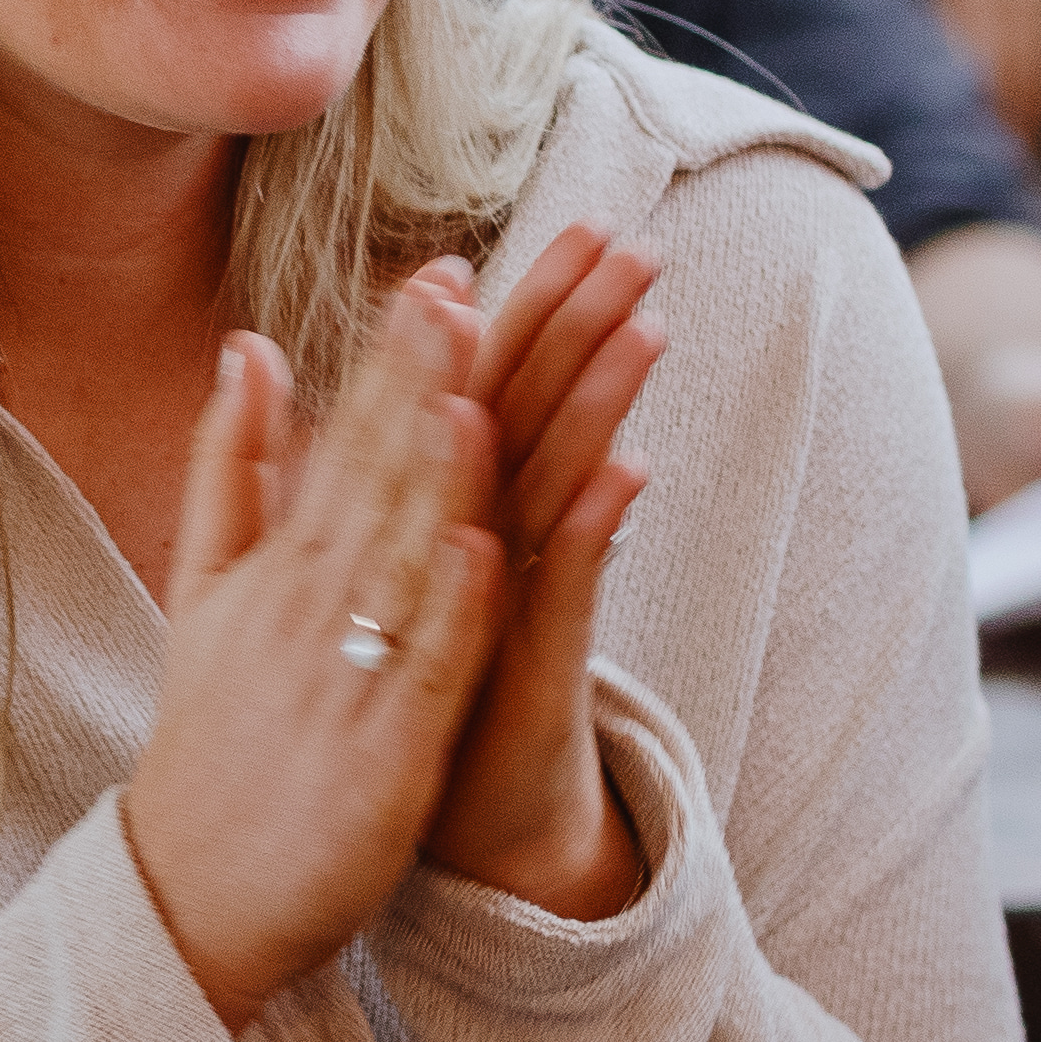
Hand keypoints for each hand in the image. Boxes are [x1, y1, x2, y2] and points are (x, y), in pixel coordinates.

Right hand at [119, 269, 510, 1035]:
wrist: (189, 896)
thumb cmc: (214, 742)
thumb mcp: (203, 590)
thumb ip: (231, 465)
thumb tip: (249, 344)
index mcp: (277, 569)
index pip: (343, 443)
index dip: (392, 360)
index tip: (438, 273)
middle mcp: (306, 611)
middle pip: (371, 481)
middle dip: (418, 385)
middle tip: (461, 288)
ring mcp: (342, 681)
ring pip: (398, 562)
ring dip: (439, 474)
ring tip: (479, 388)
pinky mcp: (380, 757)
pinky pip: (422, 672)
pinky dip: (451, 608)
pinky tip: (487, 546)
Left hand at [418, 228, 665, 915]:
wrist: (466, 819)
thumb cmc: (425, 689)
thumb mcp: (398, 576)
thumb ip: (393, 482)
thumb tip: (407, 394)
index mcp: (456, 507)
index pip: (495, 384)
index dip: (528, 306)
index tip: (571, 222)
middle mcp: (505, 539)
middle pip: (548, 411)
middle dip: (588, 326)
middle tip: (638, 241)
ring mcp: (529, 598)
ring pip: (570, 482)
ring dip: (608, 407)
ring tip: (647, 326)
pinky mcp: (541, 665)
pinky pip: (569, 588)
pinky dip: (592, 534)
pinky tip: (624, 475)